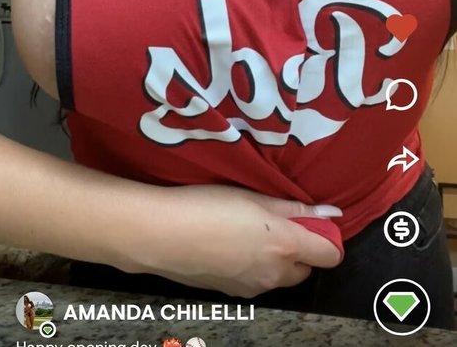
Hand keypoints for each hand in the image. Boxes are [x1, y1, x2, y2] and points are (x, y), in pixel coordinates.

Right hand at [128, 184, 342, 297]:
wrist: (161, 235)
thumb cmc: (208, 206)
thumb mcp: (253, 197)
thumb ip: (294, 207)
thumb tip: (331, 214)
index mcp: (286, 246)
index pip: (330, 255)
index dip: (325, 237)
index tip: (310, 221)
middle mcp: (275, 273)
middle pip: (305, 270)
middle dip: (299, 250)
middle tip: (274, 224)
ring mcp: (253, 288)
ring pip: (280, 277)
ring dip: (275, 260)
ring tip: (245, 232)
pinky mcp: (232, 294)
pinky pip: (256, 282)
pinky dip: (252, 267)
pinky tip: (228, 247)